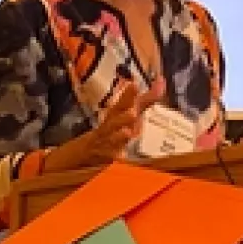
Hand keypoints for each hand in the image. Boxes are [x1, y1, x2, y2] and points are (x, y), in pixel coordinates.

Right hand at [44, 83, 164, 171]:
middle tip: (132, 111)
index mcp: (113, 117)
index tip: (134, 84)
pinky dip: (114, 160)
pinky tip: (122, 159)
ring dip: (118, 136)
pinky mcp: (102, 161)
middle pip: (113, 121)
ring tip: (127, 132)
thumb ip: (145, 100)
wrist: (80, 155)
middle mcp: (107, 129)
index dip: (128, 95)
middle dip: (122, 116)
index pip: (120, 104)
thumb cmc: (108, 132)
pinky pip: (109, 161)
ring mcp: (103, 145)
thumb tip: (162, 82)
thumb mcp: (124, 115)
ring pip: (110, 141)